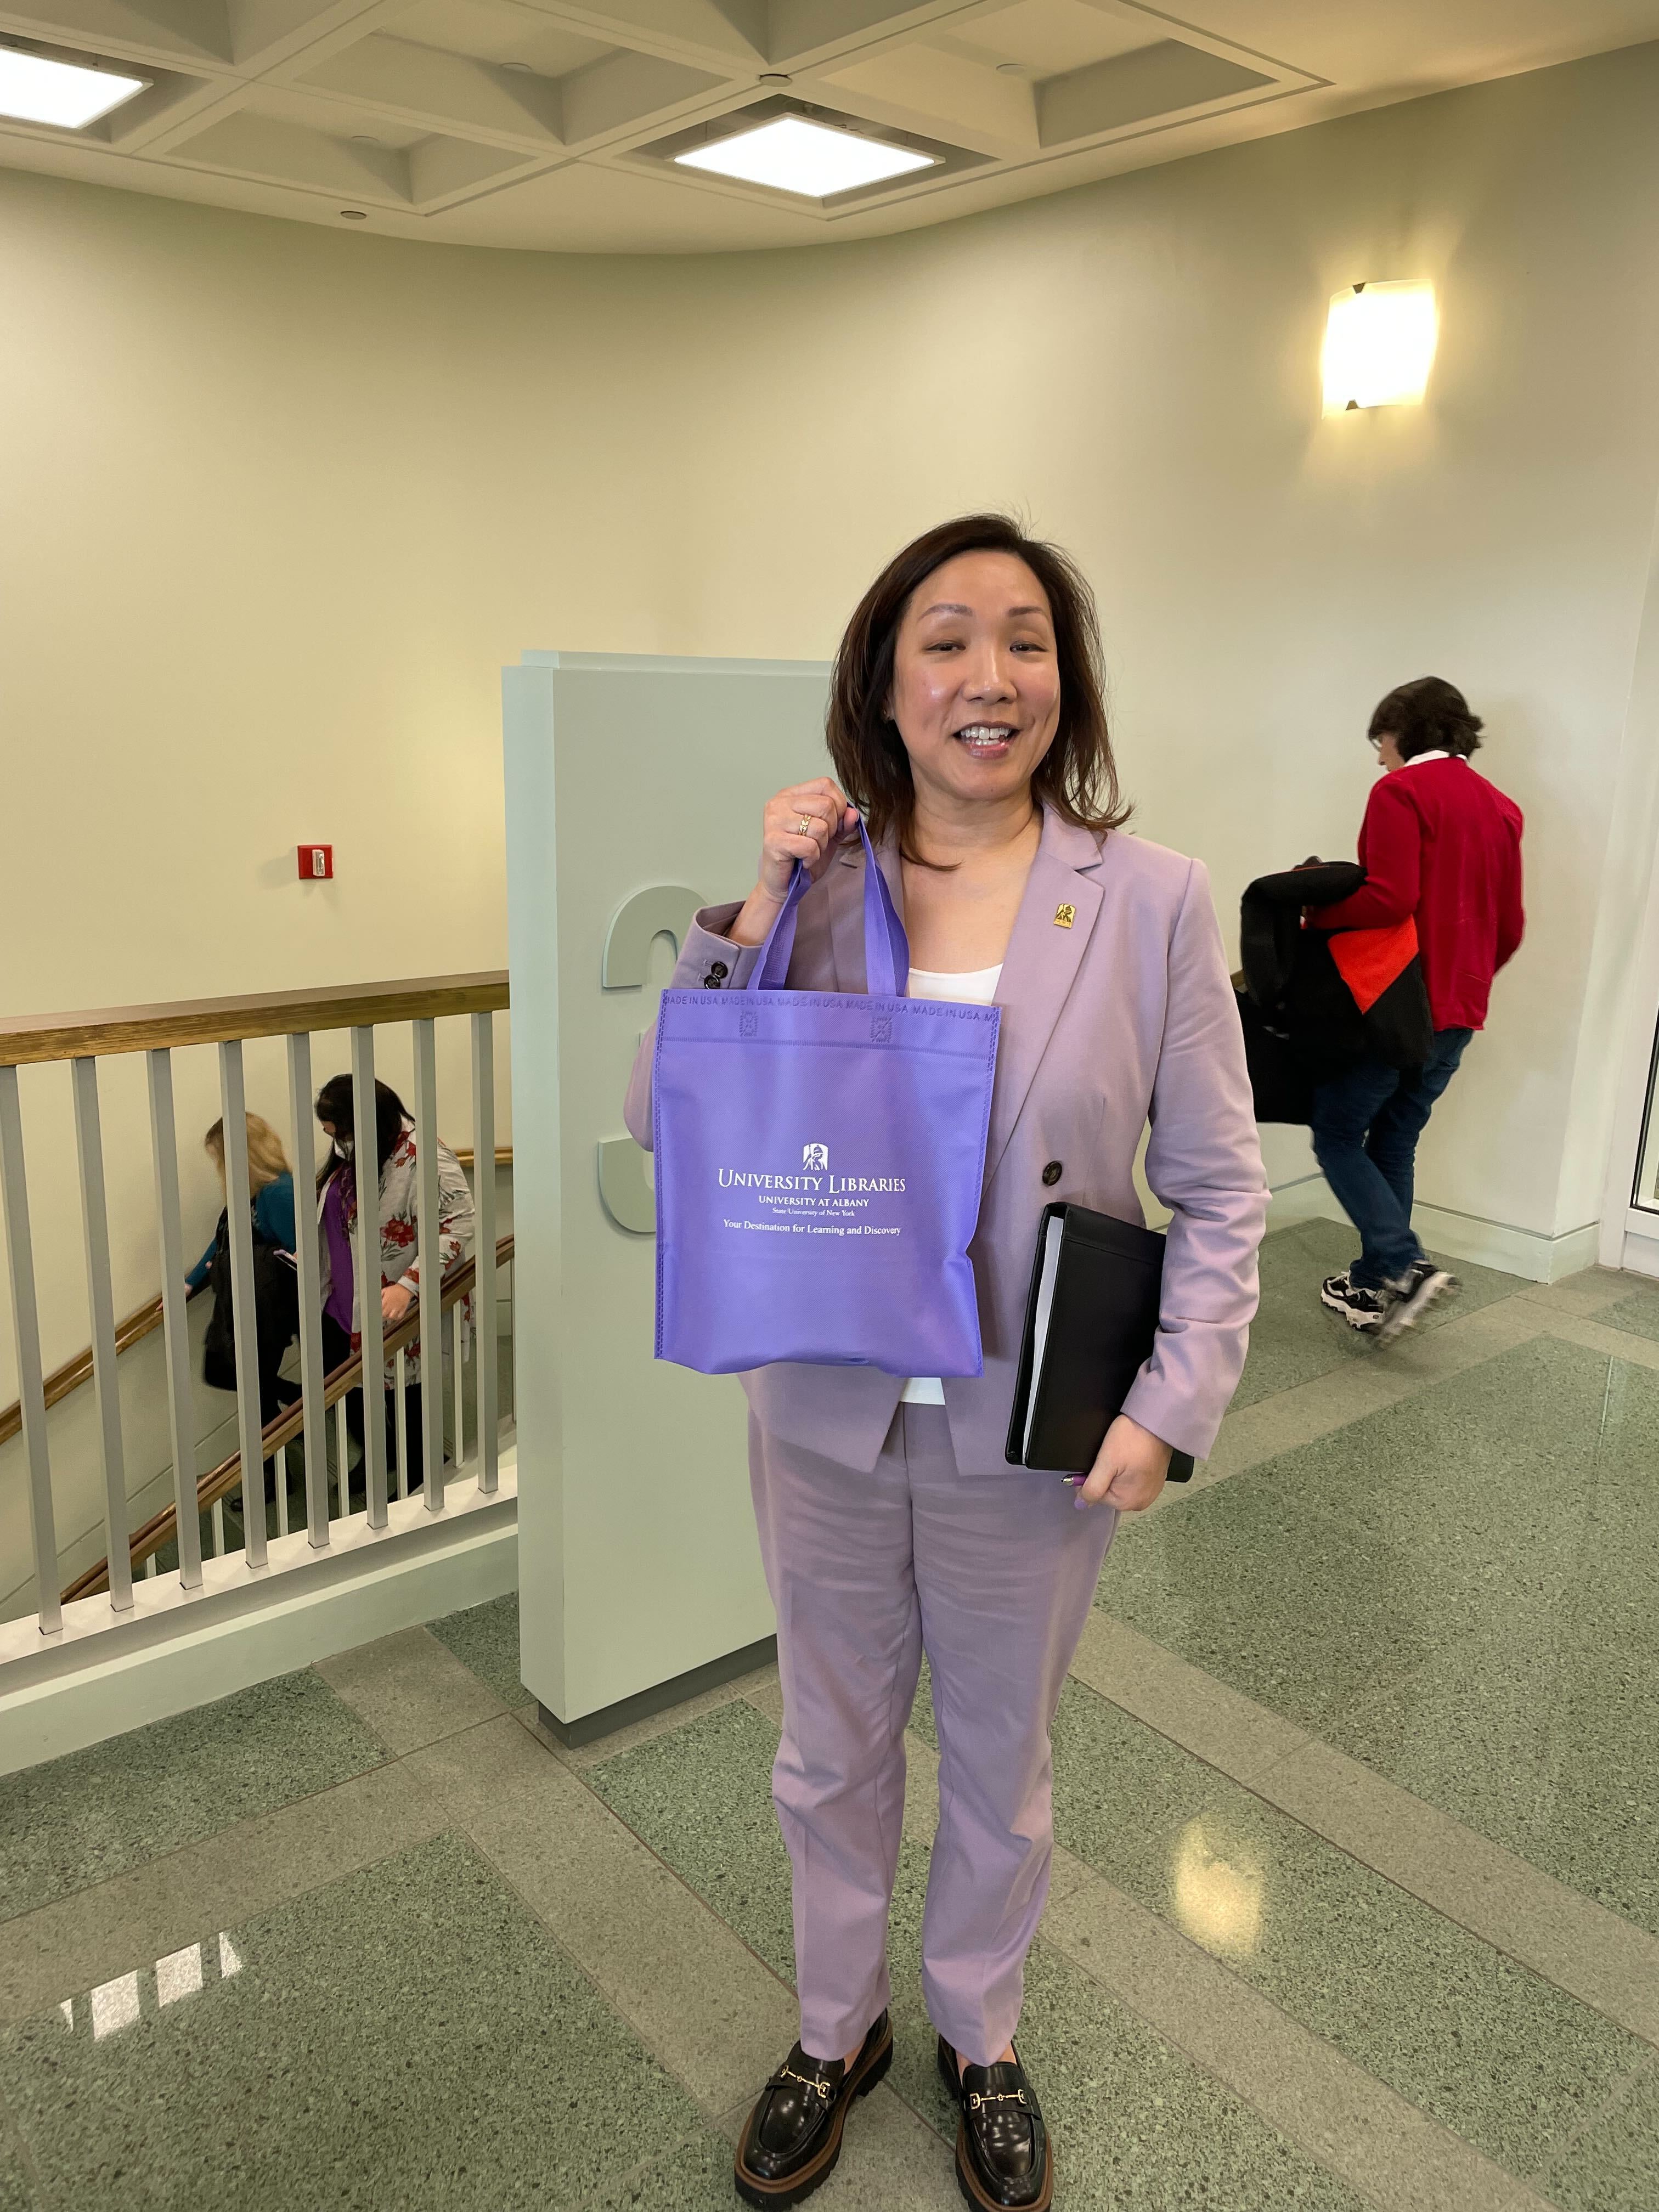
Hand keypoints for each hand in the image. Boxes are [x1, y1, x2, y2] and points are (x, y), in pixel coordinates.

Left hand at [382, 1283, 413, 1326]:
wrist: (405, 1288)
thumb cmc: (395, 1289)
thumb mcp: (385, 1290)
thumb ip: (379, 1296)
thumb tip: (375, 1300)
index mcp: (386, 1300)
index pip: (380, 1309)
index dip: (378, 1311)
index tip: (378, 1311)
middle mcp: (391, 1304)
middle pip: (385, 1314)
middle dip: (383, 1314)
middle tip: (383, 1313)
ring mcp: (397, 1307)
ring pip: (391, 1317)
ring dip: (389, 1317)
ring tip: (389, 1315)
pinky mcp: (403, 1309)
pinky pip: (399, 1316)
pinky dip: (396, 1317)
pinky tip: (395, 1315)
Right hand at [755, 779, 859, 902]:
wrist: (784, 885)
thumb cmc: (802, 857)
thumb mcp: (829, 836)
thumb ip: (843, 822)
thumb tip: (853, 813)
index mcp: (791, 795)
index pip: (825, 784)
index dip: (838, 805)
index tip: (831, 825)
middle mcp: (779, 803)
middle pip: (825, 805)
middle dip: (831, 829)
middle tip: (817, 842)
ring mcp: (774, 821)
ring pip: (820, 827)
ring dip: (821, 846)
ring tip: (808, 852)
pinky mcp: (774, 841)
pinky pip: (809, 846)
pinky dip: (812, 858)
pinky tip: (802, 861)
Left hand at [1072, 1414, 1172, 1511]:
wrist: (1156, 1421)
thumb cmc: (1134, 1438)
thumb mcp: (1106, 1462)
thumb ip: (1092, 1488)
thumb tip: (1081, 1503)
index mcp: (1129, 1502)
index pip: (1096, 1496)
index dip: (1092, 1478)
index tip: (1099, 1462)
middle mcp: (1142, 1501)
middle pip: (1109, 1491)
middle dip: (1107, 1474)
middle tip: (1114, 1456)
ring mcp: (1150, 1491)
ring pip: (1120, 1484)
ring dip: (1117, 1471)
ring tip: (1125, 1455)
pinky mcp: (1154, 1480)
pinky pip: (1132, 1479)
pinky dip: (1128, 1468)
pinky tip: (1132, 1456)